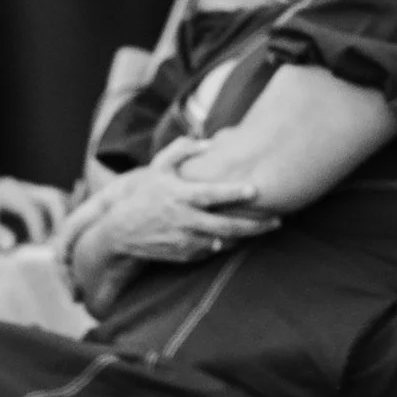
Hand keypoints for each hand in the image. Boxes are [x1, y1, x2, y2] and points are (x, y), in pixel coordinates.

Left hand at [0, 177, 64, 243]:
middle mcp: (21, 187)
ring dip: (65, 222)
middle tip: (58, 247)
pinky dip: (65, 219)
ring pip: (60, 200)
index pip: (31, 209)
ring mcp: (30, 191)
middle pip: (53, 198)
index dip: (38, 230)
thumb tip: (10, 243)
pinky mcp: (36, 200)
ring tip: (62, 244)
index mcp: (5, 191)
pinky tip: (65, 237)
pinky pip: (58, 206)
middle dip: (60, 223)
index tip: (38, 250)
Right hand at [67, 161, 273, 272]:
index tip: (256, 190)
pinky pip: (211, 252)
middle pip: (226, 226)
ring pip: (223, 242)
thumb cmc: (143, 194)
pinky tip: (239, 237)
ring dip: (244, 237)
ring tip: (265, 228)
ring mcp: (184, 240)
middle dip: (255, 225)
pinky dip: (226, 245)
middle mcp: (184, 220)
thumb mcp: (158, 167)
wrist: (119, 231)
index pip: (212, 195)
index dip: (234, 192)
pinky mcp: (183, 255)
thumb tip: (210, 141)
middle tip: (277, 221)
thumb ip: (183, 150)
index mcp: (180, 196)